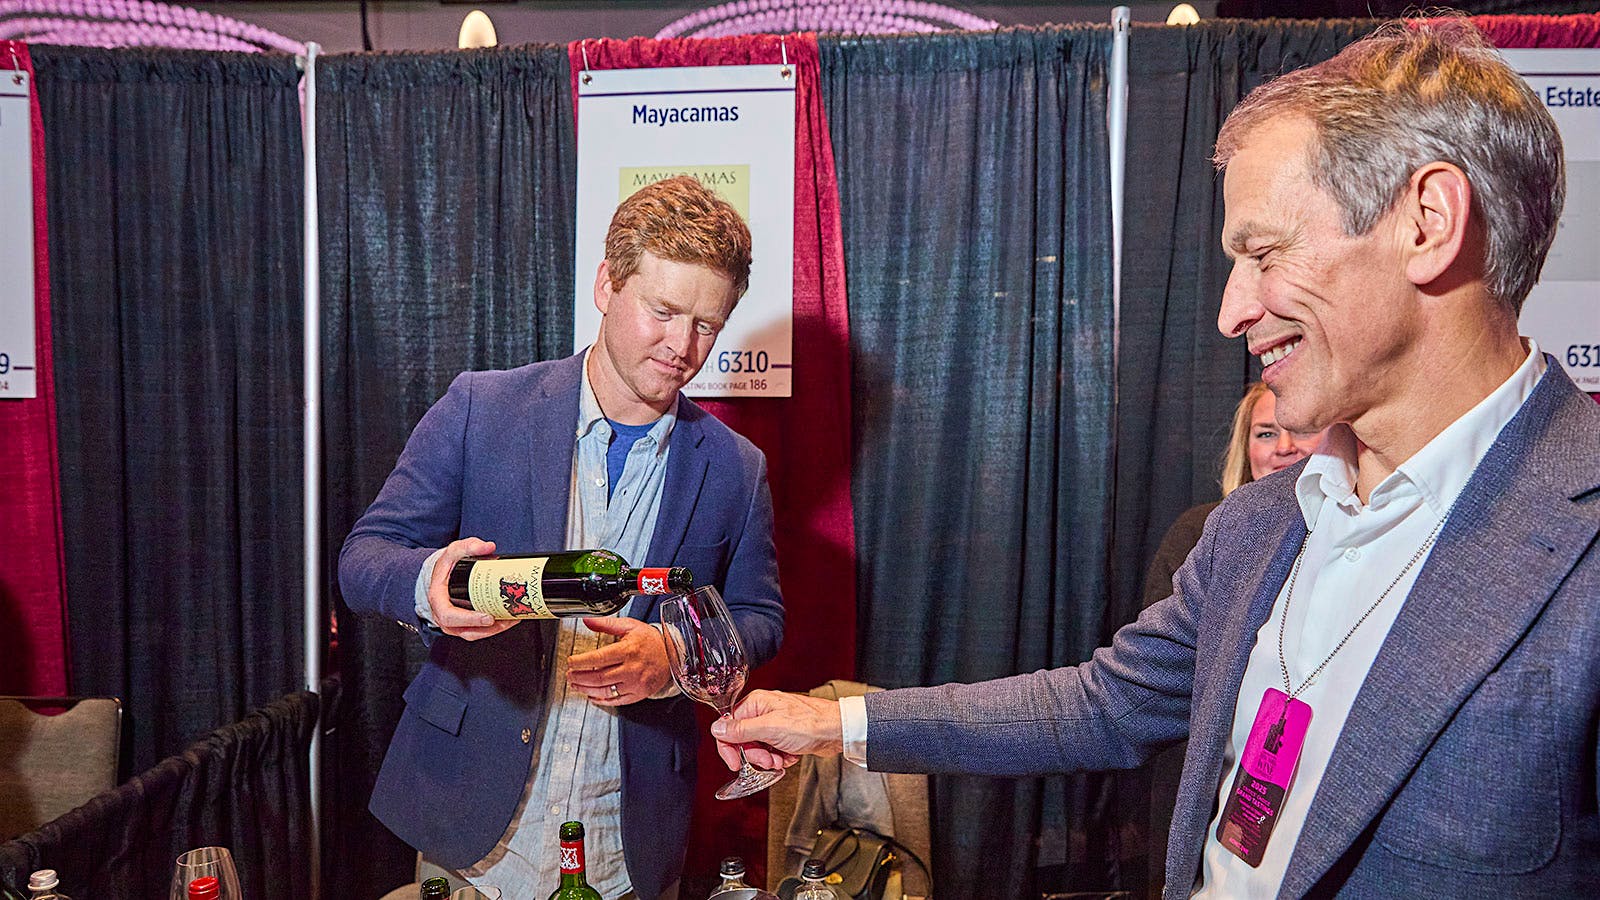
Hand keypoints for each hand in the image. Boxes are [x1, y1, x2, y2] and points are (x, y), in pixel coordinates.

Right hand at [426, 537, 518, 640]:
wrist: (441, 576)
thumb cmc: (446, 566)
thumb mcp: (454, 552)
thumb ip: (469, 546)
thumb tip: (488, 547)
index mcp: (438, 601)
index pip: (450, 617)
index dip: (469, 620)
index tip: (488, 617)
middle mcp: (443, 617)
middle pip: (466, 631)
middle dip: (489, 628)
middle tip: (507, 619)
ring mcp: (454, 624)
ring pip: (474, 634)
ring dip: (495, 630)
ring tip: (512, 619)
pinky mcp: (464, 625)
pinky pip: (478, 632)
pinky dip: (494, 628)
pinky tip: (508, 619)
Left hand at [567, 616, 670, 706]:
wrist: (672, 655)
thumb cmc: (650, 640)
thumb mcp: (630, 626)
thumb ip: (606, 623)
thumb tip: (587, 620)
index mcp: (628, 650)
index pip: (598, 658)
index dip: (581, 662)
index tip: (570, 661)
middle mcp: (631, 669)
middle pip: (598, 677)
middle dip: (579, 677)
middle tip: (569, 674)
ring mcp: (635, 684)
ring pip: (605, 691)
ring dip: (586, 689)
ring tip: (576, 684)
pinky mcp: (638, 694)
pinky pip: (616, 701)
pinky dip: (601, 700)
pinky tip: (592, 695)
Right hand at [710, 690, 843, 771]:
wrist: (837, 731)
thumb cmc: (810, 724)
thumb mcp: (770, 728)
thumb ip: (741, 730)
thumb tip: (716, 728)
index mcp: (755, 704)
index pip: (728, 727)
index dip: (729, 748)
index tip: (735, 764)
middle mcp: (762, 712)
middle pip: (743, 740)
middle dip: (755, 755)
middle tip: (768, 760)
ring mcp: (774, 724)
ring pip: (757, 748)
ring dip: (768, 759)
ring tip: (781, 759)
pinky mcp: (784, 735)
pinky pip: (771, 751)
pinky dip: (779, 758)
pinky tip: (789, 757)